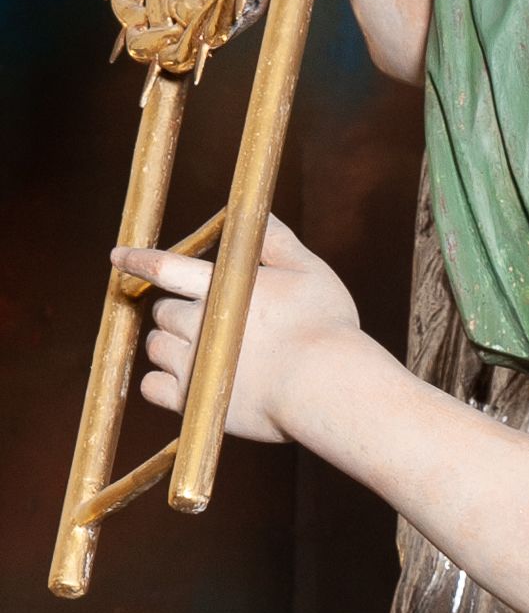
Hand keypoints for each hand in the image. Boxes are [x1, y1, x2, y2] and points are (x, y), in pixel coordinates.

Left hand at [121, 215, 361, 446]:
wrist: (325, 386)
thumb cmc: (325, 327)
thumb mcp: (308, 272)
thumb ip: (276, 242)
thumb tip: (256, 211)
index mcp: (220, 287)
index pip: (164, 268)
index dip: (137, 260)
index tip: (118, 256)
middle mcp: (198, 323)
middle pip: (162, 312)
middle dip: (174, 312)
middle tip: (203, 322)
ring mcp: (192, 363)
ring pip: (156, 347)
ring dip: (169, 345)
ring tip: (201, 352)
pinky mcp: (193, 401)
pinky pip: (152, 388)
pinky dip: (160, 383)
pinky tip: (185, 381)